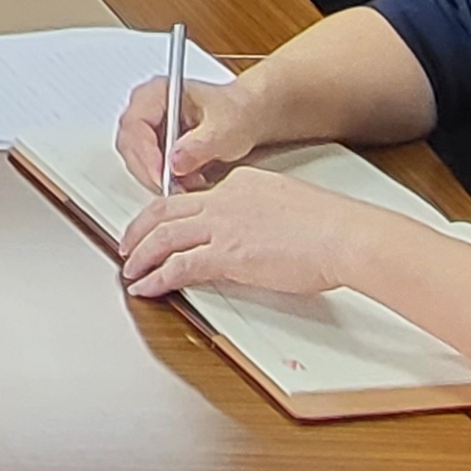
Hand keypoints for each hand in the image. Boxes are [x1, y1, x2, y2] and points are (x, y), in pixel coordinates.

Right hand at [116, 72, 258, 194]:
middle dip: (150, 171)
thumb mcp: (225, 128)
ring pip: (135, 160)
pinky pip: (145, 167)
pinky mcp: (153, 144)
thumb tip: (175, 161)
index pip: (135, 124)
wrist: (246, 117)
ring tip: (187, 183)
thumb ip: (201, 144)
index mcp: (158, 91)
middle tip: (174, 188)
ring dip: (157, 178)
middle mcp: (147, 107)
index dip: (146, 153)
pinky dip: (163, 180)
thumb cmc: (236, 112)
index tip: (163, 176)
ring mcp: (148, 126)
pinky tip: (185, 182)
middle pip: (129, 145)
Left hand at [120, 165, 382, 302]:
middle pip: (165, 210)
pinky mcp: (227, 254)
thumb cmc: (330, 226)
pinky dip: (157, 277)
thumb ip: (262, 214)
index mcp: (241, 183)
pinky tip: (147, 286)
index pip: (193, 196)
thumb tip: (253, 234)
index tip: (159, 226)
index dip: (168, 213)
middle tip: (127, 244)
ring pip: (163, 236)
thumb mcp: (287, 206)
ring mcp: (223, 225)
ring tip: (130, 269)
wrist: (342, 234)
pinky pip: (178, 266)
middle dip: (139, 229)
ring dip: (141, 254)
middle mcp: (225, 198)